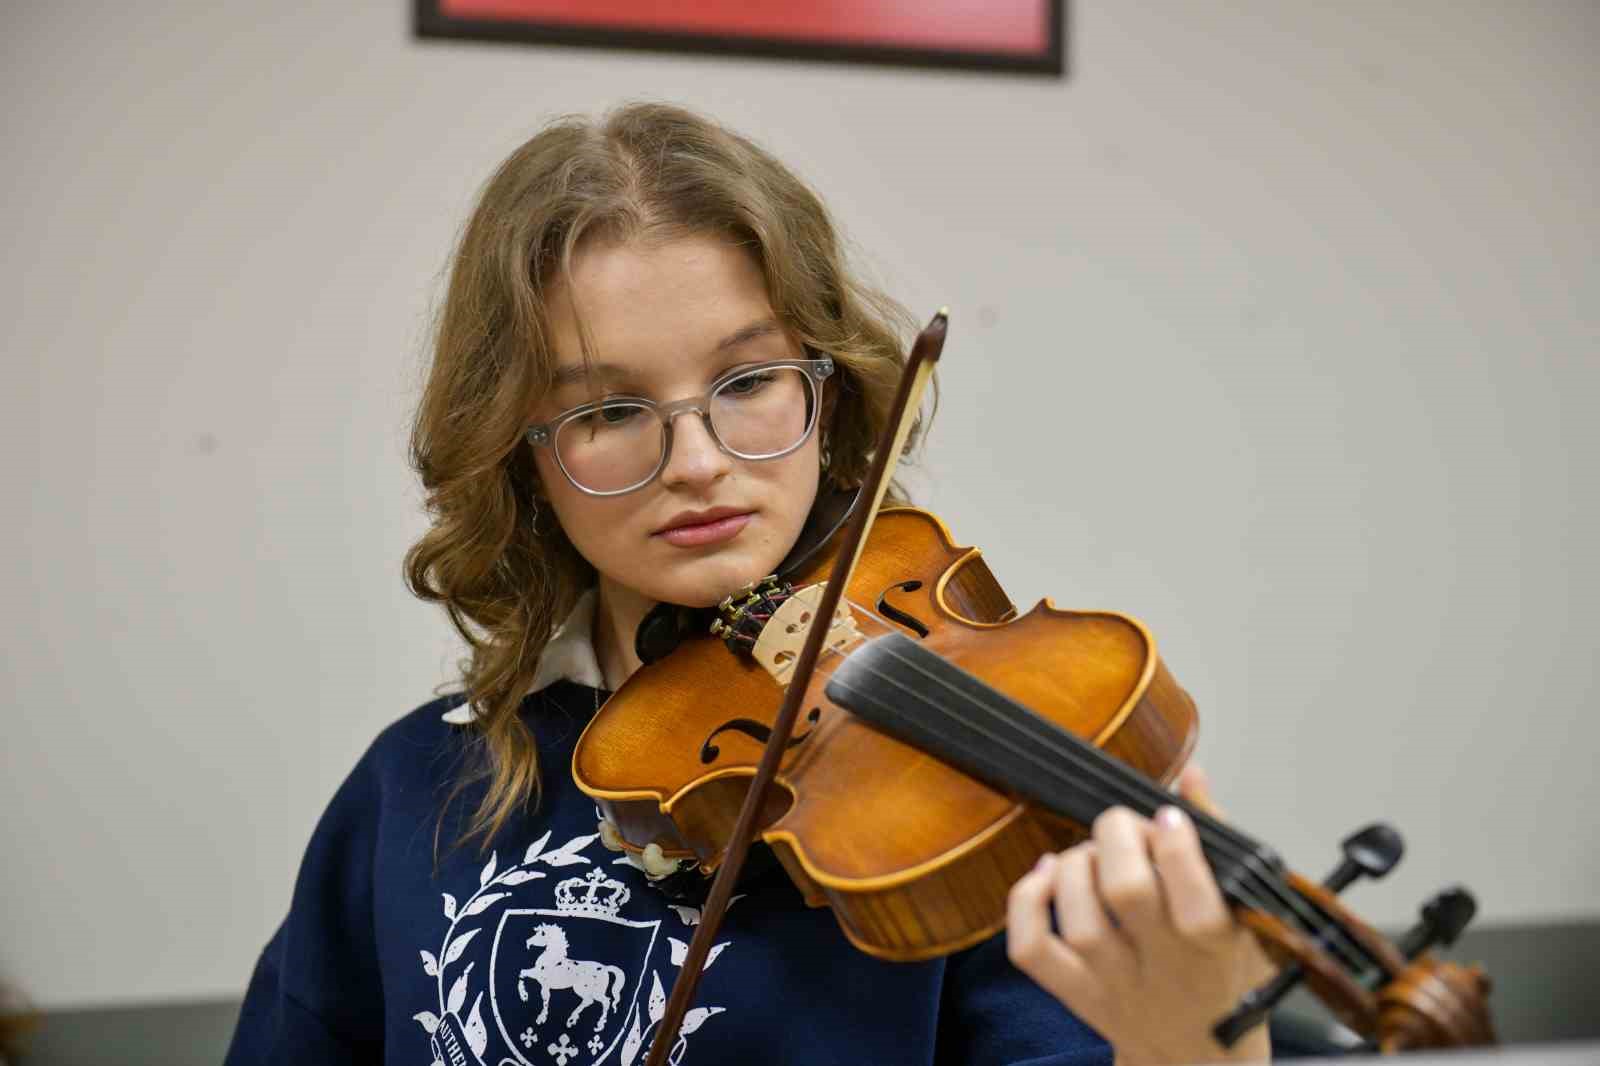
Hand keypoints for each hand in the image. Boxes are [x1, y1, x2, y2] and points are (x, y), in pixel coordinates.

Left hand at [1006, 765, 1275, 1064]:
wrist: (1196, 1060)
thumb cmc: (1223, 977)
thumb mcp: (1247, 915)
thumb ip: (1218, 841)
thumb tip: (1190, 776)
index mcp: (1215, 951)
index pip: (1196, 902)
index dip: (1176, 848)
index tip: (1169, 818)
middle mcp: (1163, 971)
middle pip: (1127, 895)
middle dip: (1120, 839)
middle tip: (1126, 827)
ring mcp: (1114, 985)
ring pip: (1080, 920)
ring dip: (1078, 864)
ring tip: (1093, 851)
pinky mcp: (1075, 994)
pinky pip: (1032, 949)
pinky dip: (1027, 901)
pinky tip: (1047, 872)